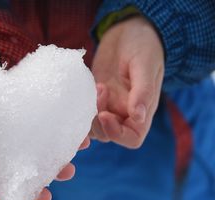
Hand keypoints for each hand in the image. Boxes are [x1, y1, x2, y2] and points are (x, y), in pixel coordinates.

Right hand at [0, 108, 89, 199]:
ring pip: (44, 161)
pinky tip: (82, 140)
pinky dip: (71, 141)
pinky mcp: (43, 125)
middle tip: (46, 194)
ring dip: (58, 168)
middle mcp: (8, 155)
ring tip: (69, 168)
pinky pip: (59, 137)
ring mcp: (28, 141)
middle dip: (34, 189)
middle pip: (21, 178)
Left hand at [91, 16, 163, 147]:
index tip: (105, 115)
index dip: (117, 134)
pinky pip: (83, 111)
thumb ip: (143, 92)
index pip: (131, 139)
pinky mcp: (93, 98)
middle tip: (101, 89)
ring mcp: (108, 106)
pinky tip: (87, 86)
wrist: (128, 32)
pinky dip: (80, 104)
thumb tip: (139, 117)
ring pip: (92, 125)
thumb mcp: (145, 65)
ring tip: (97, 84)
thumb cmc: (143, 46)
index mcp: (142, 112)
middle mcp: (124, 114)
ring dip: (89, 110)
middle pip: (107, 134)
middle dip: (98, 118)